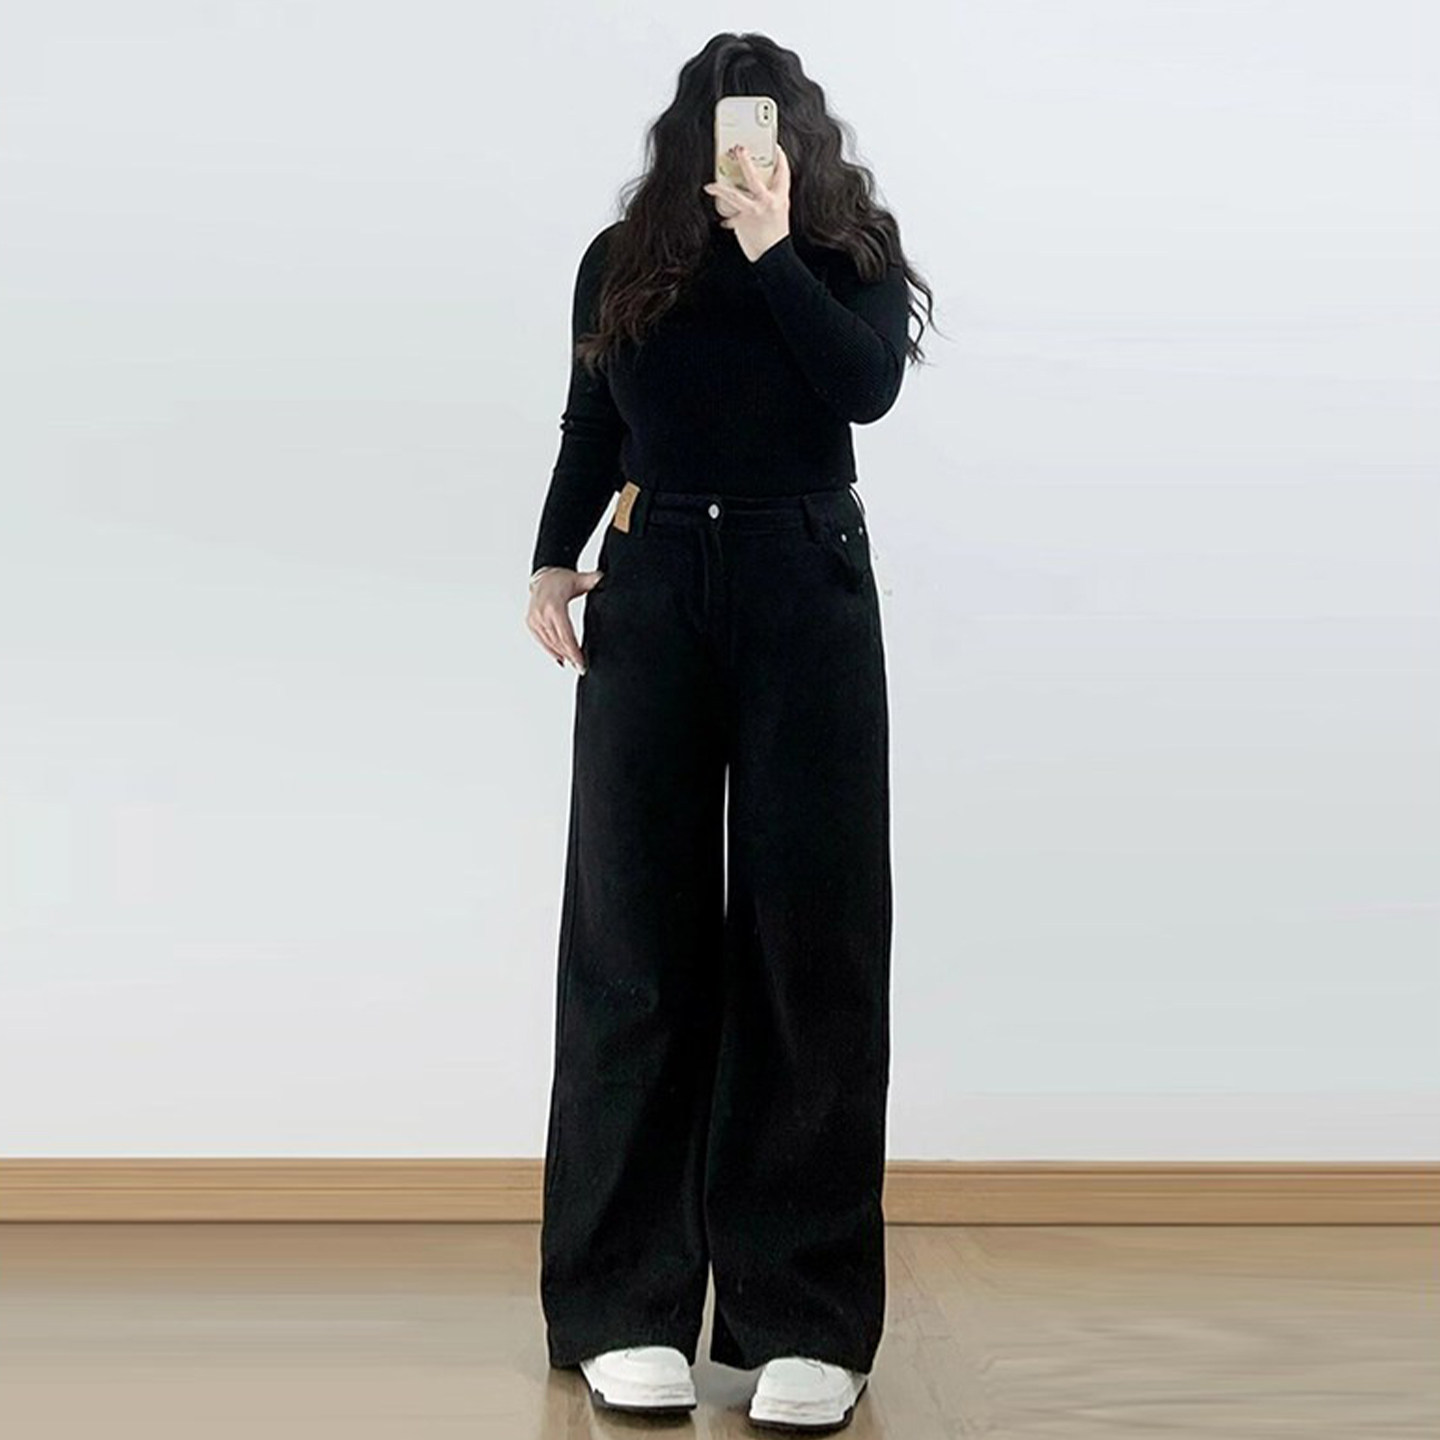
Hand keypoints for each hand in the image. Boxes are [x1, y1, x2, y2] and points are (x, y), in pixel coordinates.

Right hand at [526, 566, 601, 673]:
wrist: (543, 576)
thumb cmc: (562, 579)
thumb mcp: (579, 579)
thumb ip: (592, 580)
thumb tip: (603, 578)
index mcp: (554, 606)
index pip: (565, 635)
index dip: (574, 651)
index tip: (581, 663)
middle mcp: (541, 614)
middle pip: (558, 642)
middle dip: (570, 656)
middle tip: (581, 668)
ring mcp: (534, 619)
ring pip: (549, 643)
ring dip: (561, 655)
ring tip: (573, 664)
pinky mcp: (530, 622)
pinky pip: (541, 640)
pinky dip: (550, 651)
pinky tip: (561, 659)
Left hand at [702, 141, 790, 262]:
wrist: (775, 256)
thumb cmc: (776, 235)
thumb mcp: (779, 212)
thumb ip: (770, 199)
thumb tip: (754, 189)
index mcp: (781, 198)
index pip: (783, 173)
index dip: (779, 158)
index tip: (775, 146)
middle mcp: (768, 202)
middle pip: (754, 177)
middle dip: (745, 162)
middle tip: (739, 149)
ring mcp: (754, 211)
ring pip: (734, 195)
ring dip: (720, 188)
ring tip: (710, 185)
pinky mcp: (743, 222)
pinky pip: (729, 217)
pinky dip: (725, 218)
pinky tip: (721, 218)